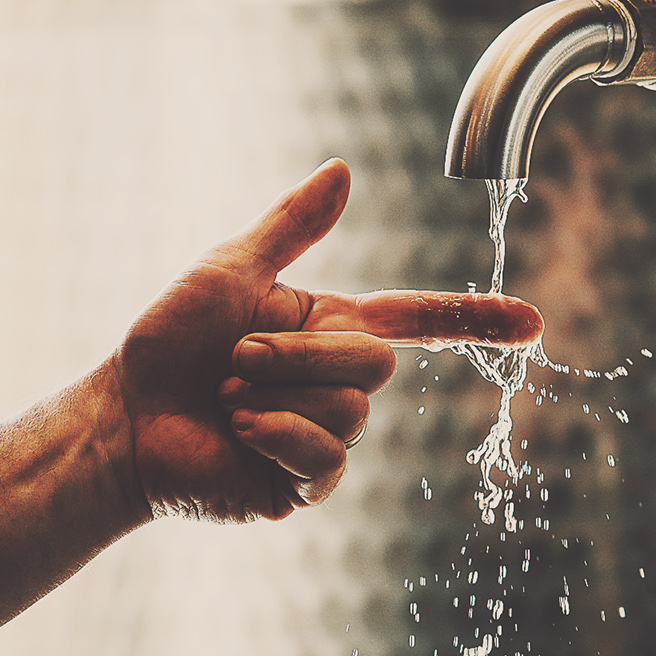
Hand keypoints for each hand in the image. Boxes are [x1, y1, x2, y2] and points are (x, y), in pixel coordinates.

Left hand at [111, 160, 541, 520]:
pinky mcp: (304, 486)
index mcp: (331, 329)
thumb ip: (291, 225)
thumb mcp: (230, 270)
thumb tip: (343, 170)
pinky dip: (279, 436)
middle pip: (375, 362)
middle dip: (300, 355)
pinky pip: (327, 457)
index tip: (533, 323)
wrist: (122, 421)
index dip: (475, 320)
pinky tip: (241, 435)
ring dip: (278, 395)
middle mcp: (337, 384)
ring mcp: (325, 438)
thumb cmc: (167, 344)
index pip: (420, 322)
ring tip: (228, 400)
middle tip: (234, 362)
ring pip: (351, 409)